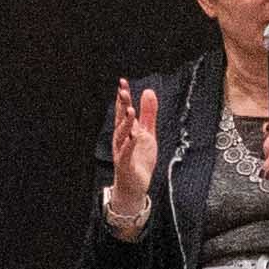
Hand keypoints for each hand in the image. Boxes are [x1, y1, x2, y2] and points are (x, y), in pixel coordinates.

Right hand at [102, 81, 160, 236]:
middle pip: (120, 120)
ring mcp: (121, 151)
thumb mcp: (148, 133)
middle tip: (122, 91)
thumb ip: (148, 113)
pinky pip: (126, 153)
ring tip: (130, 111)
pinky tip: (134, 136)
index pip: (123, 111)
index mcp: (126, 131)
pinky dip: (129, 144)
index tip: (123, 83)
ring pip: (121, 135)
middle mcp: (121, 139)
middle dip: (121, 106)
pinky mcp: (125, 164)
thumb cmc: (139, 159)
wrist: (134, 186)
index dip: (123, 97)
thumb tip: (148, 91)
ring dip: (125, 123)